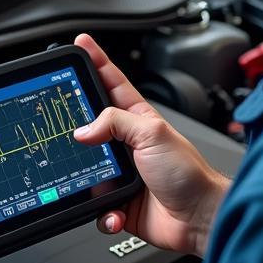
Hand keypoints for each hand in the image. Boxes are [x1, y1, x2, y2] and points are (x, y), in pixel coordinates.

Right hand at [73, 33, 229, 256]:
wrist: (199, 219)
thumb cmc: (189, 175)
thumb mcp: (153, 134)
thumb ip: (116, 122)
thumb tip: (84, 129)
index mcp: (138, 120)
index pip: (112, 83)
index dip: (96, 62)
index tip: (80, 44)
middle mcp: (126, 145)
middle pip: (90, 126)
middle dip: (74, 126)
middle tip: (62, 121)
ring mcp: (120, 173)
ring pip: (84, 169)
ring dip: (85, 180)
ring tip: (98, 181)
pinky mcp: (117, 201)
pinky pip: (94, 205)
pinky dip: (102, 211)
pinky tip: (114, 210)